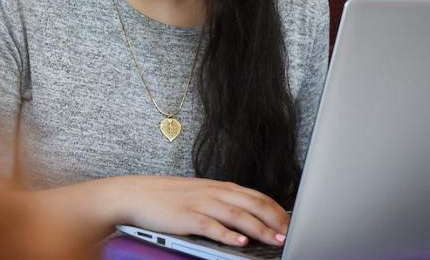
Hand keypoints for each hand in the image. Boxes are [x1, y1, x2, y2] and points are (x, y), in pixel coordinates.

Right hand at [112, 175, 289, 247]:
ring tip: (276, 239)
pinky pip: (211, 226)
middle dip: (275, 219)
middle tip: (292, 233)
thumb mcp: (199, 194)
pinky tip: (241, 243)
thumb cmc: (168, 196)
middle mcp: (213, 192)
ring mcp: (200, 203)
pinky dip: (228, 235)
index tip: (291, 222)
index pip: (255, 195)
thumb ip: (221, 202)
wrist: (137, 193)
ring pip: (236, 214)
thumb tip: (245, 216)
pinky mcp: (186, 216)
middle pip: (251, 203)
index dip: (276, 208)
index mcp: (218, 186)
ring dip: (259, 228)